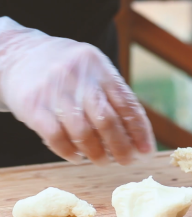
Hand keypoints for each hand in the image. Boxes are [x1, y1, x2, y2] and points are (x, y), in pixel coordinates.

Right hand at [0, 17, 154, 165]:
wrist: (20, 55)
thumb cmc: (67, 69)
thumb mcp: (93, 70)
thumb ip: (112, 95)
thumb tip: (135, 134)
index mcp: (99, 67)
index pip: (126, 103)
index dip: (139, 130)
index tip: (147, 150)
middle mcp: (79, 76)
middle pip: (107, 120)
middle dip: (122, 147)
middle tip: (128, 161)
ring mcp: (54, 91)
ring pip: (83, 132)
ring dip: (97, 153)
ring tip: (103, 161)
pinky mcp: (33, 106)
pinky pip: (56, 137)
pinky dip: (70, 152)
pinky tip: (78, 157)